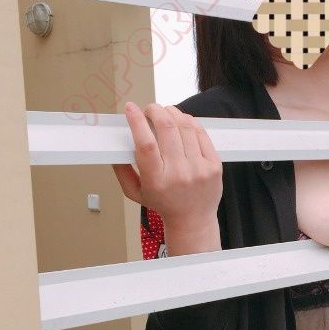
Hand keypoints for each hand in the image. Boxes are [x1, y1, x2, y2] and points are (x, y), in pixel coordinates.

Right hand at [112, 101, 222, 230]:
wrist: (193, 221)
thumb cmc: (163, 204)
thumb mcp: (135, 192)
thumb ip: (122, 170)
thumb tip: (113, 145)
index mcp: (156, 181)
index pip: (146, 144)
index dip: (137, 121)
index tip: (130, 108)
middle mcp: (179, 174)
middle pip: (167, 129)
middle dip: (156, 110)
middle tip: (150, 109)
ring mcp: (199, 169)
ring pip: (185, 126)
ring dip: (173, 113)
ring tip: (166, 112)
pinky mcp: (214, 165)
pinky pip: (201, 133)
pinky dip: (190, 121)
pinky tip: (182, 120)